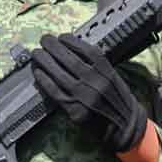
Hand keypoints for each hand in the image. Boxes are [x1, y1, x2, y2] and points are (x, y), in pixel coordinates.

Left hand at [32, 34, 147, 153]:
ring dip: (45, 61)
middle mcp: (96, 83)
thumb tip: (72, 47)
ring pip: (59, 74)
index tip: (61, 36)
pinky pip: (55, 92)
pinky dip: (44, 80)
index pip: (87, 51)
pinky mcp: (75, 111)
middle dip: (53, 47)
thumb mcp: (112, 76)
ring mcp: (85, 97)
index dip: (71, 41)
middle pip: (70, 60)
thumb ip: (96, 63)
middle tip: (44, 39)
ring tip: (37, 53)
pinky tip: (38, 72)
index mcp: (107, 72)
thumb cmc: (116, 98)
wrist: (124, 126)